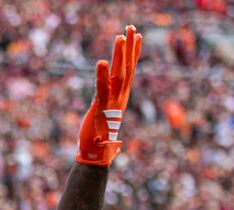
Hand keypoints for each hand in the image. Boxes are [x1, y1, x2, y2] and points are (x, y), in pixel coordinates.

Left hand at [76, 25, 141, 166]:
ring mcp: (111, 102)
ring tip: (121, 35)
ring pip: (118, 74)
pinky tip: (101, 61)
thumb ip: (110, 126)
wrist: (95, 158)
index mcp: (120, 98)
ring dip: (120, 55)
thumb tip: (117, 143)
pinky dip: (101, 75)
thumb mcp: (105, 127)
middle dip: (130, 47)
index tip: (137, 37)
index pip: (129, 71)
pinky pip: (102, 88)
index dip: (133, 54)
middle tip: (132, 27)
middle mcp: (119, 98)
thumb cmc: (99, 145)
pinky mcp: (100, 108)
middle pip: (127, 68)